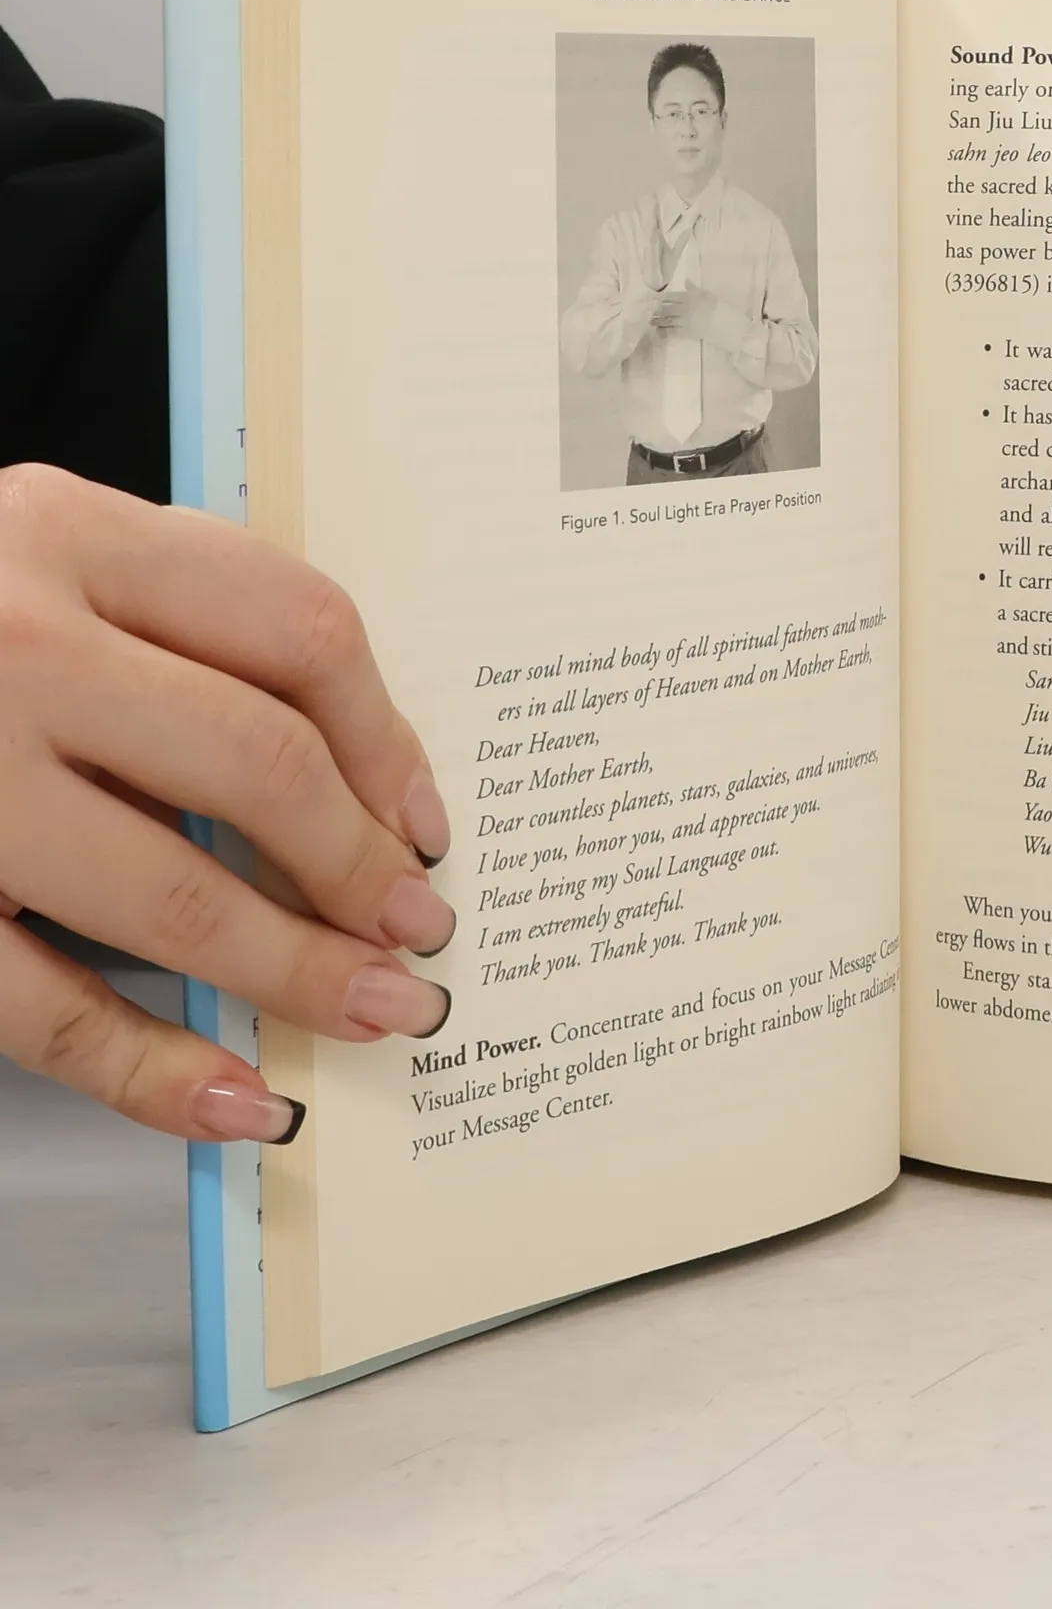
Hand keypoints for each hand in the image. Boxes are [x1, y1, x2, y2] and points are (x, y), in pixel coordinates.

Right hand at [0, 466, 456, 1143]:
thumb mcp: (50, 565)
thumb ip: (181, 635)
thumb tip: (369, 796)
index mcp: (70, 533)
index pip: (298, 629)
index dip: (389, 742)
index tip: (427, 824)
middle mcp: (10, 640)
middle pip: (257, 764)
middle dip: (359, 868)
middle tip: (417, 931)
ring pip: (169, 897)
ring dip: (294, 972)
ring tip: (374, 1010)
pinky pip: (41, 1006)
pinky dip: (149, 1070)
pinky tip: (232, 1100)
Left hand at [650, 284, 750, 354]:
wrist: (729, 325)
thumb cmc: (721, 309)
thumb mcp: (709, 295)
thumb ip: (695, 289)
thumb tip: (686, 281)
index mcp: (691, 296)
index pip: (672, 296)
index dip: (662, 298)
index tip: (655, 299)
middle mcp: (685, 307)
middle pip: (666, 307)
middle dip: (656, 309)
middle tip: (649, 311)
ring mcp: (686, 320)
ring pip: (667, 319)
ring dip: (657, 320)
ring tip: (650, 321)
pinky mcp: (687, 332)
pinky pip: (672, 331)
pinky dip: (663, 332)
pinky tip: (658, 332)